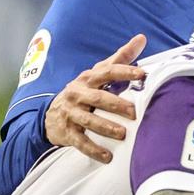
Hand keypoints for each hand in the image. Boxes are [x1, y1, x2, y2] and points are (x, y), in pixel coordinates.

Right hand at [45, 35, 145, 161]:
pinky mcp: (67, 132)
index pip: (107, 72)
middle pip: (98, 98)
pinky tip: (107, 157)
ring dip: (105, 127)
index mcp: (88, 79)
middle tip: (134, 112)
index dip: (125, 72)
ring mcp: (71, 113)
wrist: (51, 115)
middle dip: (116, 104)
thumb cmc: (84, 91)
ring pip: (88, 120)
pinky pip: (80, 141)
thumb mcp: (98, 73)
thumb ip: (120, 57)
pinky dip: (93, 149)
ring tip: (122, 134)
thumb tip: (141, 37)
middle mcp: (78, 93)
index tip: (143, 74)